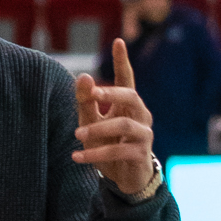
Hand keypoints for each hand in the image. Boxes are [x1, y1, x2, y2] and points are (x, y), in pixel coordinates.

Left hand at [72, 39, 158, 196]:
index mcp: (128, 104)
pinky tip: (77, 158)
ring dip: (98, 129)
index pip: (126, 78)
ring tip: (77, 135)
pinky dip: (95, 154)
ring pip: (123, 125)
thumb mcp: (92, 122)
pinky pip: (118, 150)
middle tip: (92, 93)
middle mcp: (140, 115)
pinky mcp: (141, 154)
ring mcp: (143, 134)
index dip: (122, 61)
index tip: (118, 41)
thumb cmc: (109, 145)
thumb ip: (86, 102)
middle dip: (111, 93)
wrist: (126, 179)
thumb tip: (83, 75)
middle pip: (130, 96)